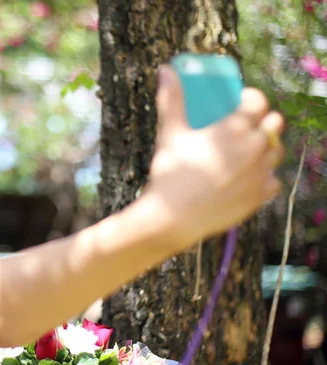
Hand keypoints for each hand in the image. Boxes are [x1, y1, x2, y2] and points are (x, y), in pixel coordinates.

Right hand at [145, 65, 284, 242]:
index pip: (259, 101)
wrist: (174, 217)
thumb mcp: (170, 132)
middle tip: (243, 126)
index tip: (240, 102)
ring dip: (266, 147)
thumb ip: (171, 99)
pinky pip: (273, 180)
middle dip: (263, 121)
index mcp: (237, 128)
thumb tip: (165, 69)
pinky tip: (249, 176)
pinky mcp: (260, 196)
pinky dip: (264, 175)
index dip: (251, 98)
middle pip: (274, 124)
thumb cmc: (170, 172)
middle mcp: (257, 147)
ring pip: (277, 151)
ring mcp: (261, 173)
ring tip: (247, 150)